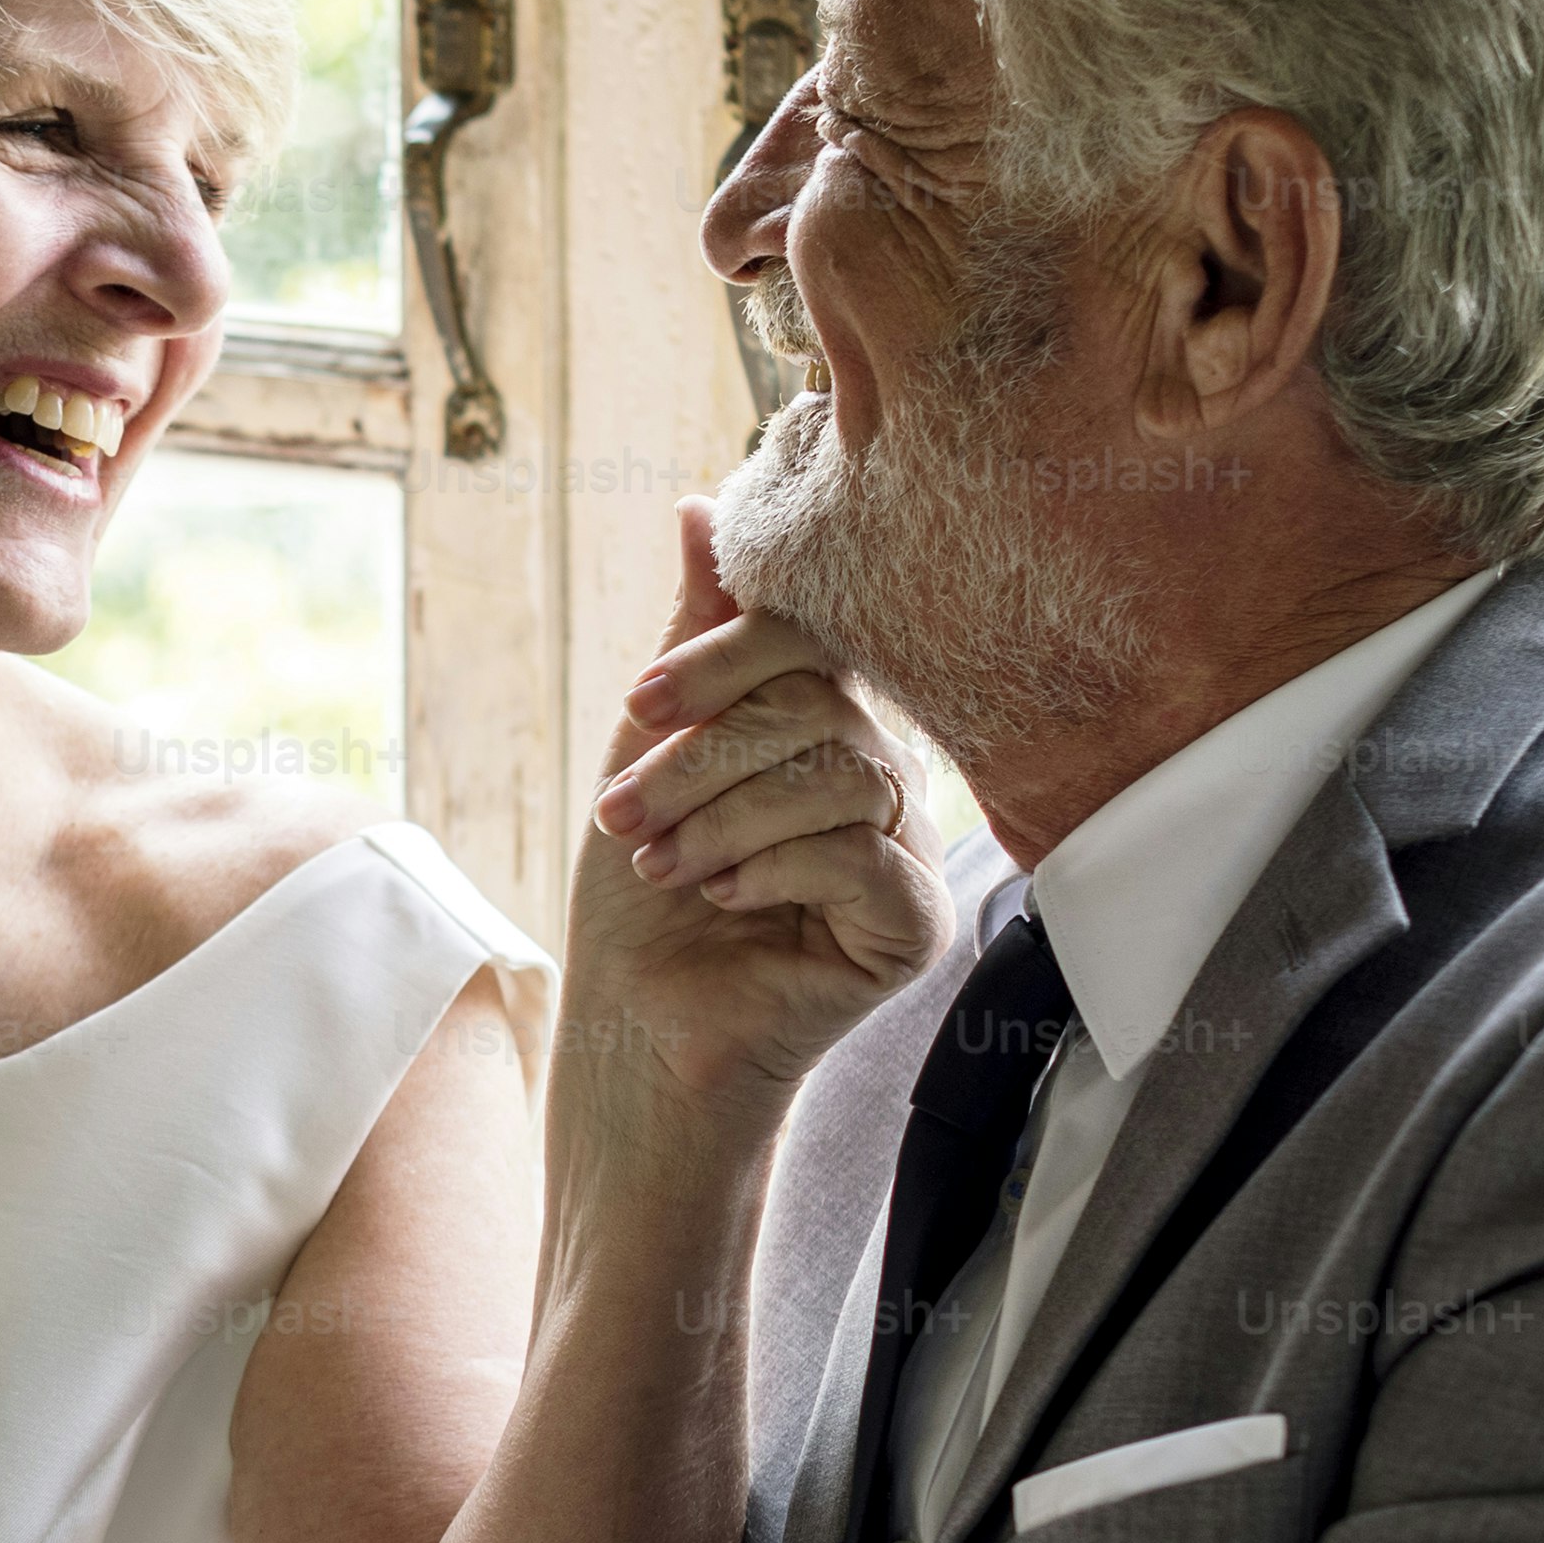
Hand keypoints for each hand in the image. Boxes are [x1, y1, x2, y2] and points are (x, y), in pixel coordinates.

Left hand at [567, 504, 951, 1163]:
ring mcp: (910, 853)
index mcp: (829, 726)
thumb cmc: (638, 901)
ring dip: (722, 820)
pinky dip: (774, 870)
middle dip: (700, 759)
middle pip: (819, 704)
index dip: (722, 657)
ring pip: (840, 773)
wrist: (633, 1038)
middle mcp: (884, 778)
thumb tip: (699, 504)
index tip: (637, 708)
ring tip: (664, 869)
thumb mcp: (649, 752)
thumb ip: (690, 636)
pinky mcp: (920, 926)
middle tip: (624, 821)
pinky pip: (864, 853)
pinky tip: (730, 904)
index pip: (811, 638)